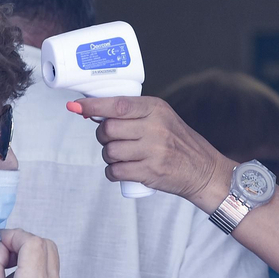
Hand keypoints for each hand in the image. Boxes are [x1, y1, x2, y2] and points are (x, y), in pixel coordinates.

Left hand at [71, 96, 232, 210]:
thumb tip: (95, 112)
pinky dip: (113, 172)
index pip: (117, 105)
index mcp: (156, 109)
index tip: (75, 106)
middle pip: (108, 129)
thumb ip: (134, 114)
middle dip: (103, 137)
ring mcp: (153, 150)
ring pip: (109, 152)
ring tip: (122, 156)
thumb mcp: (162, 118)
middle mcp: (155, 127)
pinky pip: (116, 171)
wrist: (203, 170)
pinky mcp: (150, 172)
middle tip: (112, 140)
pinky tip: (122, 170)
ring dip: (109, 156)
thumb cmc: (178, 144)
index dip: (92, 106)